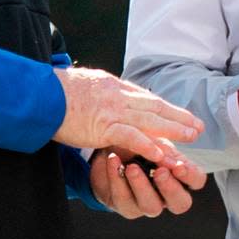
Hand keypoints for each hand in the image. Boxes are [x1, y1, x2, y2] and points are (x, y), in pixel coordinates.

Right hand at [53, 67, 204, 164]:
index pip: (146, 97)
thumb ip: (102, 89)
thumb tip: (109, 87)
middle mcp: (118, 96)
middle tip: (198, 126)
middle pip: (155, 106)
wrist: (40, 93)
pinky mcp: (103, 126)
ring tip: (192, 137)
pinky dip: (148, 145)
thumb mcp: (86, 83)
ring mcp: (112, 110)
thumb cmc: (56, 90)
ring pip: (150, 120)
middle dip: (179, 117)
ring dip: (174, 129)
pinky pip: (132, 137)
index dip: (166, 107)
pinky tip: (163, 154)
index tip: (181, 114)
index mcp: (114, 87)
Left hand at [89, 140, 206, 218]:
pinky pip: (123, 199)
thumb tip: (186, 136)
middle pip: (180, 203)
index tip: (179, 165)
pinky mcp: (124, 206)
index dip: (191, 176)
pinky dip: (117, 179)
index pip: (196, 181)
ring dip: (141, 185)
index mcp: (179, 175)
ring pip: (151, 206)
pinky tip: (113, 161)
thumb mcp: (152, 140)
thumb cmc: (137, 144)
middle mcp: (167, 194)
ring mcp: (146, 203)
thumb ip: (165, 144)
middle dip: (170, 188)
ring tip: (131, 167)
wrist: (108, 151)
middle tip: (160, 171)